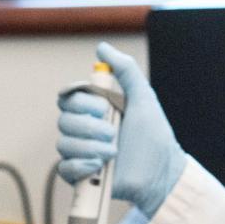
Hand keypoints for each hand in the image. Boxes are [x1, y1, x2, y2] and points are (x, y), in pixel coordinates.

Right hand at [56, 42, 185, 216]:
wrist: (161, 171)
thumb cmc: (154, 135)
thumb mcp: (143, 97)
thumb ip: (126, 70)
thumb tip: (102, 48)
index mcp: (94, 110)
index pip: (68, 98)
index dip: (82, 103)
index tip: (104, 107)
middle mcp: (84, 130)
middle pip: (63, 121)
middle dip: (90, 127)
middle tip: (114, 134)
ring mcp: (80, 153)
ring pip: (63, 144)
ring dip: (90, 147)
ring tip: (114, 152)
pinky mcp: (80, 175)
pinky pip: (64, 168)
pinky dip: (81, 166)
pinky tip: (99, 166)